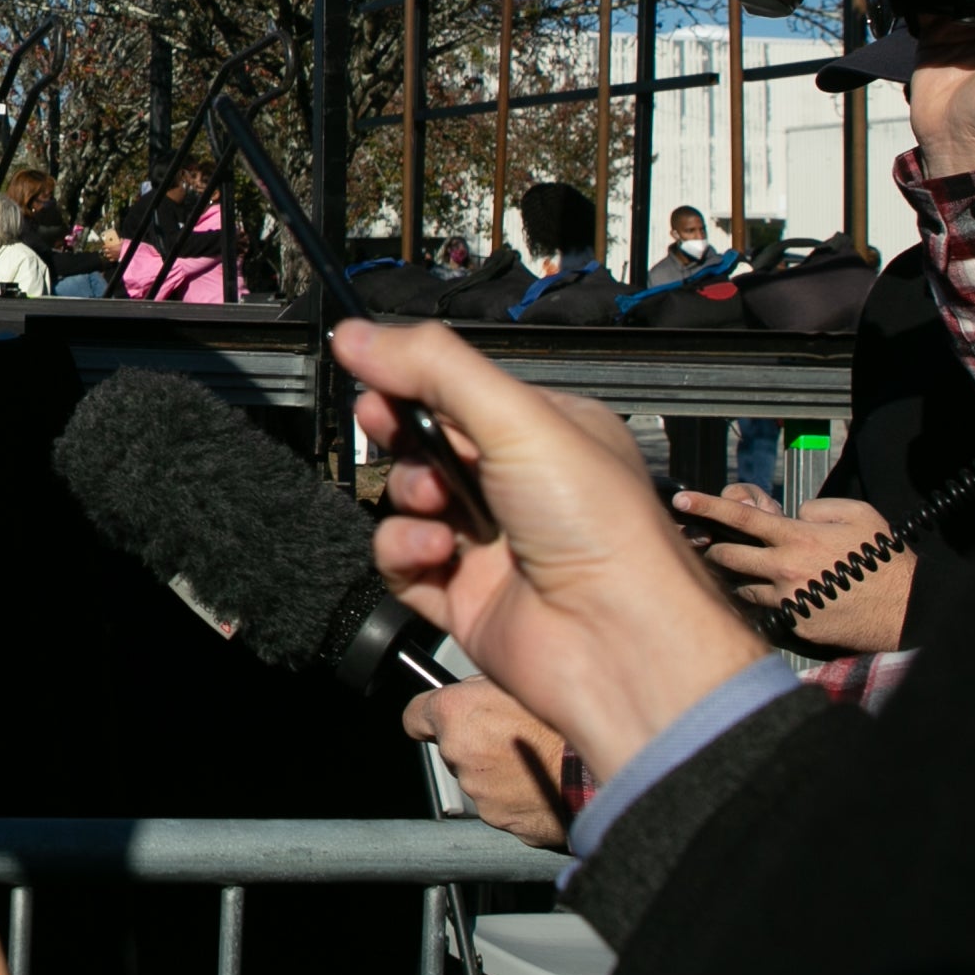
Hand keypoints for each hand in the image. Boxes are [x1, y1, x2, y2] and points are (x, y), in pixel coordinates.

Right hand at [334, 318, 765, 787]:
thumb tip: (357, 332)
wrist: (617, 642)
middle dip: (401, 434)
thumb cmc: (599, 525)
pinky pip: (403, 562)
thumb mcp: (518, 418)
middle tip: (387, 426)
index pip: (462, 392)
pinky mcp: (463, 596)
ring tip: (434, 503)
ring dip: (408, 495)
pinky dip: (404, 551)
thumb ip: (433, 368)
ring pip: (409, 502)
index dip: (416, 381)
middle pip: (428, 443)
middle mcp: (520, 487)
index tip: (378, 374)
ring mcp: (490, 544)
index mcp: (548, 434)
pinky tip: (434, 551)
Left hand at [401, 680, 572, 850]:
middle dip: (474, 741)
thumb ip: (485, 686)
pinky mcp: (499, 820)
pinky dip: (516, 795)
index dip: (428, 716)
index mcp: (455, 714)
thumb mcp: (521, 679)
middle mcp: (458, 754)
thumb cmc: (565, 722)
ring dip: (497, 769)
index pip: (415, 716)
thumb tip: (476, 687)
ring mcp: (478, 791)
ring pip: (478, 777)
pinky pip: (501, 803)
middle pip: (453, 747)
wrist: (600, 772)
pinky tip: (542, 781)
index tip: (434, 718)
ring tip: (535, 758)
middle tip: (512, 735)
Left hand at [675, 486, 910, 652]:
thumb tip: (793, 515)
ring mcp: (788, 600)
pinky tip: (786, 599)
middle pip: (729, 556)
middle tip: (710, 545)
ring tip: (755, 574)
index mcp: (797, 537)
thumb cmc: (884, 558)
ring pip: (744, 587)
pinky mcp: (795, 625)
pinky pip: (770, 611)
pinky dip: (770, 603)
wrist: (908, 608)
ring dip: (742, 579)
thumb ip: (816, 507)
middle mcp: (785, 568)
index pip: (741, 517)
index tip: (682, 500)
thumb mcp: (857, 514)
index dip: (708, 506)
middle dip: (715, 549)